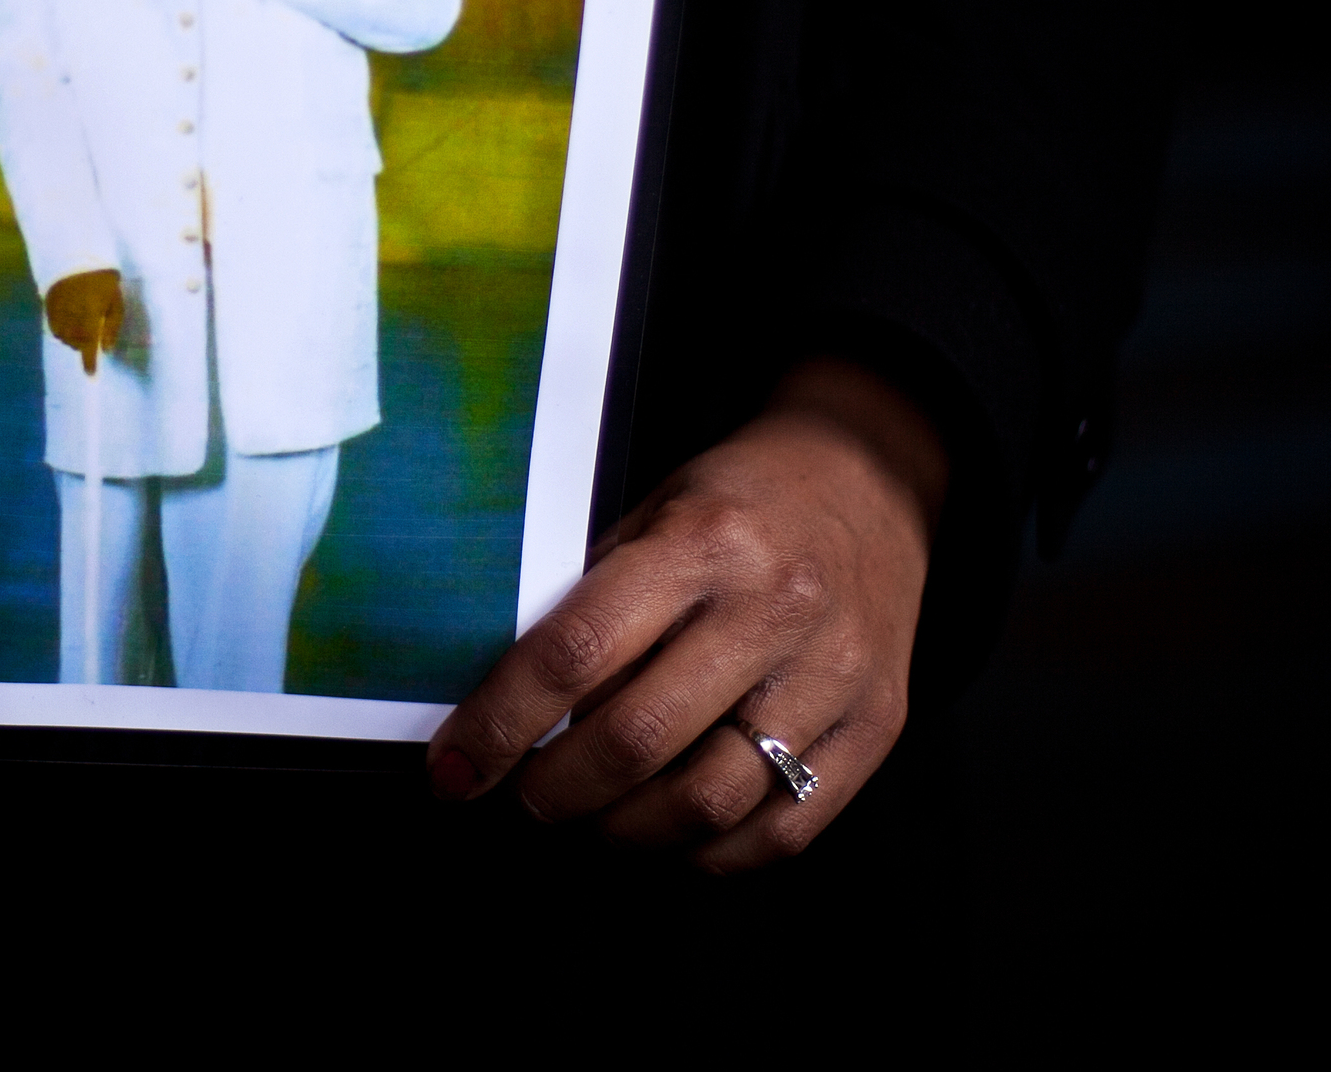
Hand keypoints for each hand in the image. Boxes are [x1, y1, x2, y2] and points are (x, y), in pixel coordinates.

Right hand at [44, 269, 123, 375]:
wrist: (75, 257)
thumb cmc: (102, 280)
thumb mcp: (115, 301)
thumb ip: (112, 327)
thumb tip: (106, 350)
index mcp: (90, 314)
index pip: (88, 345)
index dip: (89, 364)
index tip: (91, 377)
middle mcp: (70, 315)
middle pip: (76, 343)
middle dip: (84, 344)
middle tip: (92, 333)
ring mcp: (57, 312)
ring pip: (63, 339)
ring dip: (73, 339)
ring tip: (81, 325)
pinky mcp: (47, 307)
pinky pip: (53, 330)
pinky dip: (62, 332)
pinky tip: (69, 322)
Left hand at [426, 357, 946, 872]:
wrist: (870, 479)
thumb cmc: (739, 501)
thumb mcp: (651, 512)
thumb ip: (589, 601)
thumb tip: (504, 701)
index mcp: (703, 544)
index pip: (576, 653)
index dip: (501, 723)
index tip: (455, 768)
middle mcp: (774, 611)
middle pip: (637, 741)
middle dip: (553, 790)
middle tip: (522, 795)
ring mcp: (833, 676)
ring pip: (707, 803)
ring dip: (623, 830)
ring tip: (589, 815)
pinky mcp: (875, 727)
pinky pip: (781, 830)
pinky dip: (706, 851)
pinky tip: (666, 828)